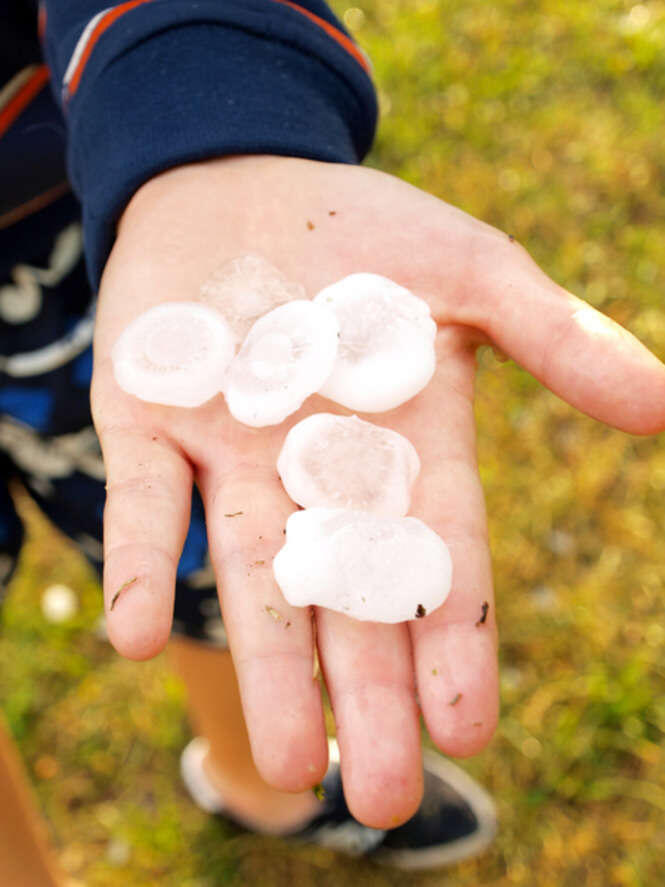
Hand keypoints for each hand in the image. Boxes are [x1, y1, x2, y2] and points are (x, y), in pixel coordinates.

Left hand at [92, 156, 664, 827]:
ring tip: (284, 761)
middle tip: (380, 798)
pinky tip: (135, 636)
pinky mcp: (147, 422)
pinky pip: (146, 503)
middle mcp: (319, 471)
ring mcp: (229, 453)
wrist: (241, 183)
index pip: (437, 557)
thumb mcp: (475, 272)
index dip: (452, 640)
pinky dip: (143, 563)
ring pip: (253, 574)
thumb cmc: (367, 231)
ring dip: (266, 664)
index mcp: (406, 442)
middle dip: (364, 692)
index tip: (465, 729)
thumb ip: (557, 338)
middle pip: (348, 595)